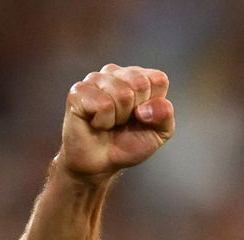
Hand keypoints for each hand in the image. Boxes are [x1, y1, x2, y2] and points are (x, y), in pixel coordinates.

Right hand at [60, 64, 174, 179]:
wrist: (101, 162)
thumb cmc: (128, 143)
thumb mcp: (159, 133)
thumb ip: (165, 116)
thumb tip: (150, 106)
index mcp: (138, 77)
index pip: (158, 79)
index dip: (154, 104)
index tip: (142, 117)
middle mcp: (115, 73)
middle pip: (140, 83)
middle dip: (137, 111)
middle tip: (124, 121)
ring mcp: (94, 79)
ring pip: (122, 94)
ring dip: (119, 118)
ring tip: (110, 122)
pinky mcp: (78, 91)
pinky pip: (104, 104)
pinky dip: (104, 122)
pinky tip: (96, 123)